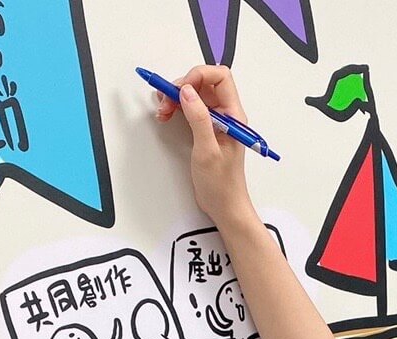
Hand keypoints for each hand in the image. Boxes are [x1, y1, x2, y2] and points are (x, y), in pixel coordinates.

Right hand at [155, 65, 257, 227]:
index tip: (180, 88)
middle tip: (165, 100)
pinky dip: (176, 108)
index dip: (199, 75)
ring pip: (195, 95)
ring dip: (176, 97)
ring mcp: (214, 122)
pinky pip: (190, 109)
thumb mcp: (208, 151)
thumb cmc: (222, 184)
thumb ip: (199, 119)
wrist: (224, 206)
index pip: (220, 77)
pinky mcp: (204, 130)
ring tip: (163, 110)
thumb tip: (188, 92)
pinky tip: (166, 115)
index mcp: (233, 115)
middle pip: (204, 83)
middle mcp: (225, 114)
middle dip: (182, 86)